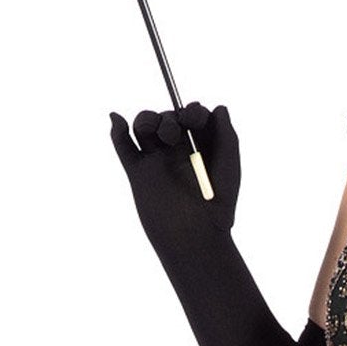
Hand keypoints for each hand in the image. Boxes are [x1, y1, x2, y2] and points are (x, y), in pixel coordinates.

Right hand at [107, 100, 242, 260]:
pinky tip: (117, 119)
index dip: (192, 111)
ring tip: (154, 133)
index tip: (192, 118)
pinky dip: (117, 130)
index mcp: (202, 148)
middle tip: (173, 136)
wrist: (194, 238)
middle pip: (167, 117)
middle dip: (169, 119)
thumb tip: (218, 107)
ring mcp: (157, 161)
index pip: (192, 116)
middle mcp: (178, 151)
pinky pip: (124, 146)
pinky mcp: (138, 173)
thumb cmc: (217, 205)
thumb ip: (226, 135)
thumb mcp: (229, 165)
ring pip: (144, 127)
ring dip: (146, 119)